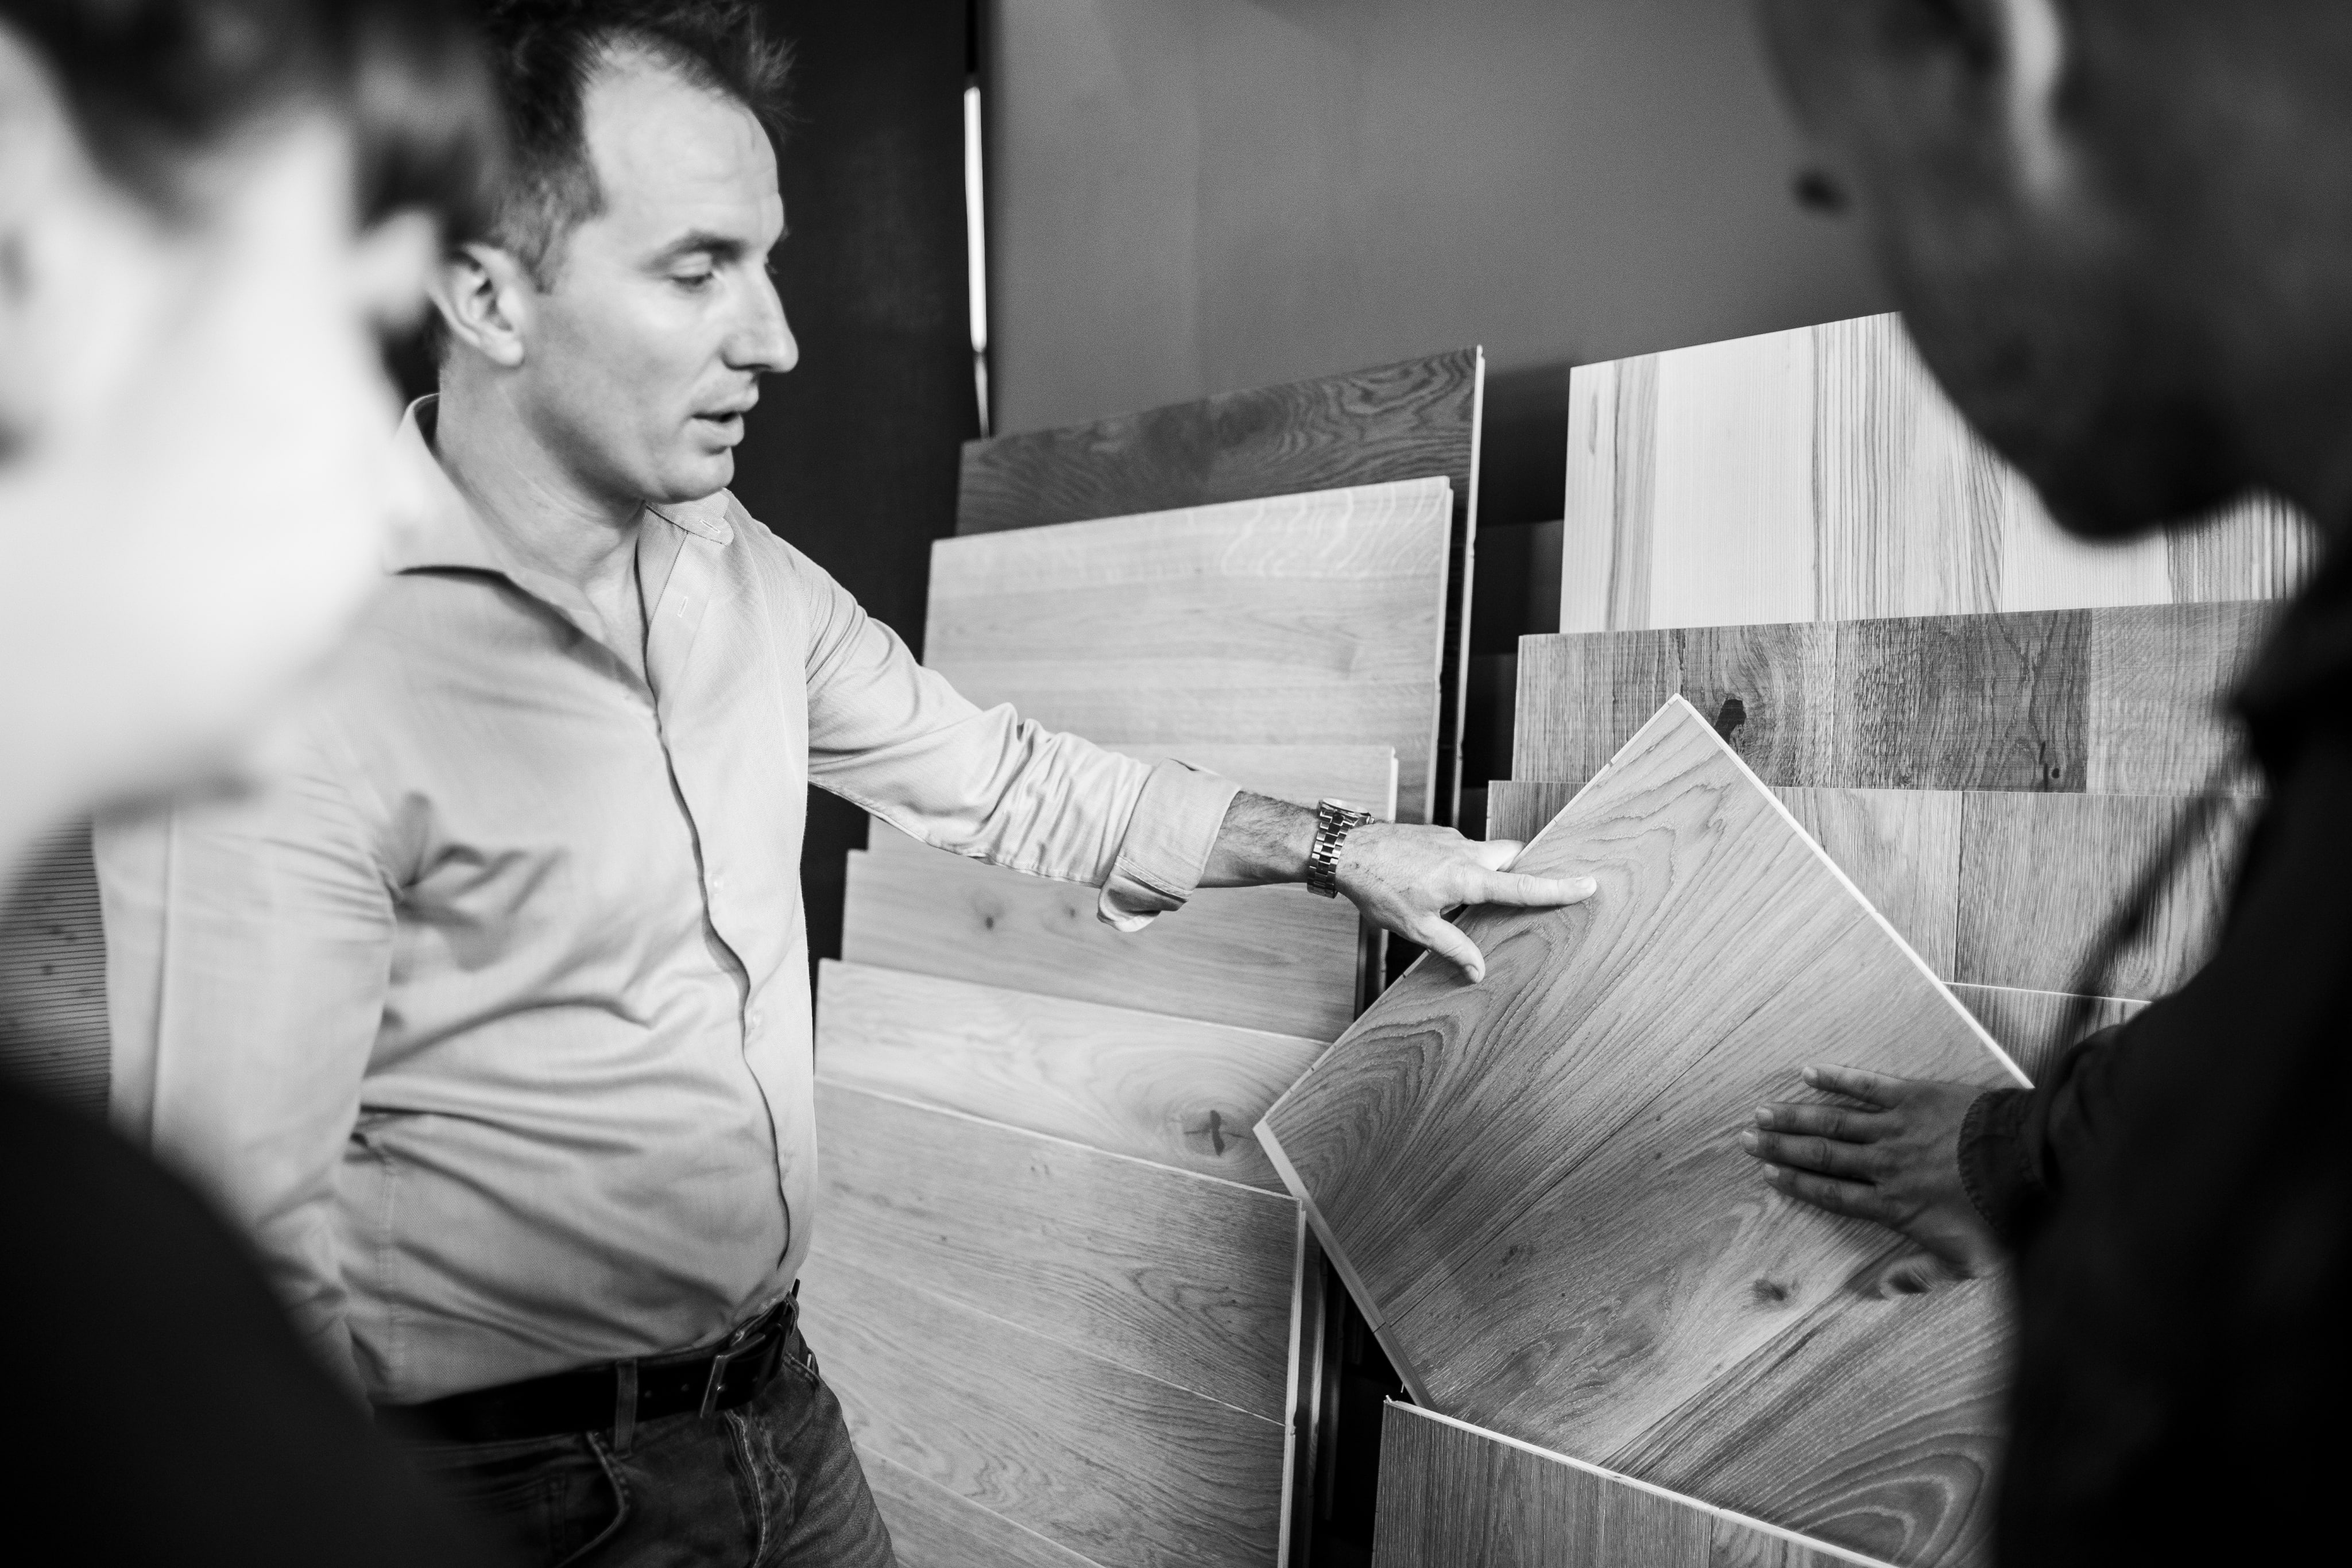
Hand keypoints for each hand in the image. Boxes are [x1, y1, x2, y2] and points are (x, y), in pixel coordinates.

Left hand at [1336, 822, 1595, 982]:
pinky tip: (1444, 883)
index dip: (1559, 888)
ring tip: (1476, 898)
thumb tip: (1478, 971)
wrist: (1346, 849)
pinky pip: (1465, 849)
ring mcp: (1452, 839)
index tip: (1588, 884)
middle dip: (1528, 872)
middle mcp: (1466, 852)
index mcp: (1467, 877)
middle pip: (1514, 857)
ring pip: (1489, 852)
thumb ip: (1453, 948)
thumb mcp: (1417, 927)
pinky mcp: (1437, 834)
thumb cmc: (1378, 886)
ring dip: (1491, 871)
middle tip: (1535, 892)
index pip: (1524, 886)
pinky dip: (1468, 865)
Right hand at [1738, 1065, 2004, 1291]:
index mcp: (1892, 1204)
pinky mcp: (1912, 1096)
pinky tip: (1809, 1072)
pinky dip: (1836, 1078)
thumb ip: (1920, 1276)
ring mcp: (1895, 1128)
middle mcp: (1883, 1164)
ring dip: (1795, 1116)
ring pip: (1833, 1121)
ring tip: (1763, 1111)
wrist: (2030, 1163)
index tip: (1767, 1175)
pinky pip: (1866, 1085)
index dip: (1796, 1184)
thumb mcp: (1965, 1262)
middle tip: (1747, 1140)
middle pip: (1821, 1155)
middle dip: (1781, 1148)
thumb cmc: (2002, 1214)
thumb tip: (1879, 1292)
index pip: (1831, 1194)